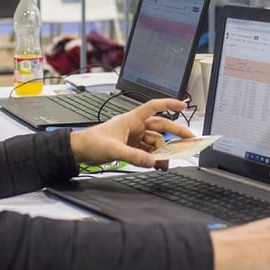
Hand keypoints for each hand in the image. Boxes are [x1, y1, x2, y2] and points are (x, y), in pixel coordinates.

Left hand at [69, 98, 192, 167]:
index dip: (169, 104)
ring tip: (166, 163)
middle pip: (161, 126)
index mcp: (132, 119)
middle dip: (176, 133)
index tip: (183, 106)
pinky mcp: (131, 147)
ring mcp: (134, 137)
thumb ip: (135, 156)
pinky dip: (153, 158)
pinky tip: (156, 165)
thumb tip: (153, 161)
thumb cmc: (92, 141)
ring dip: (162, 152)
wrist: (79, 151)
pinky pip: (147, 152)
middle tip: (189, 140)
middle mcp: (135, 126)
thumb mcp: (114, 149)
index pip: (154, 106)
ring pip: (155, 142)